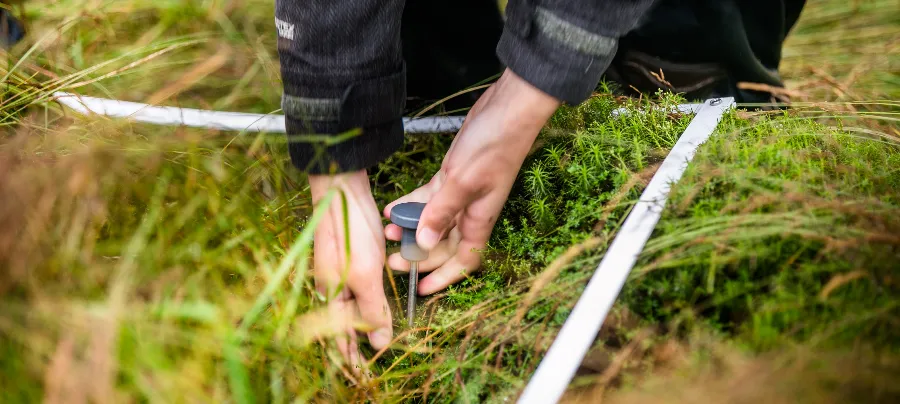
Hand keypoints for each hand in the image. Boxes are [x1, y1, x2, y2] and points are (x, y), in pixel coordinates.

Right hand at [309, 170, 391, 368]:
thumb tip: (379, 344)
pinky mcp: (354, 254)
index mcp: (331, 295)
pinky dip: (374, 293)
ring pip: (357, 303)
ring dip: (370, 318)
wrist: (342, 189)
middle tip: (373, 361)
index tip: (363, 376)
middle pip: (347, 322)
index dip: (351, 357)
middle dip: (360, 342)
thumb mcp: (364, 275)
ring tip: (379, 336)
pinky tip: (382, 297)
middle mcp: (334, 285)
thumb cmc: (349, 231)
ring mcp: (343, 269)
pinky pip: (364, 282)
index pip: (339, 337)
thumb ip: (371, 310)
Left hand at [384, 69, 559, 294]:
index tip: (421, 290)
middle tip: (392, 260)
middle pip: (442, 245)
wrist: (507, 109)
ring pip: (431, 222)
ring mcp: (460, 194)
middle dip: (418, 256)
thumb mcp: (463, 181)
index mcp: (480, 219)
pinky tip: (391, 208)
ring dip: (410, 228)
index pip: (463, 260)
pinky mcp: (450, 176)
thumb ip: (441, 212)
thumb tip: (424, 244)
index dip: (443, 277)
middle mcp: (470, 211)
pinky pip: (427, 199)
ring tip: (388, 231)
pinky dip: (411, 204)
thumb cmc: (495, 144)